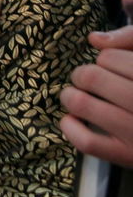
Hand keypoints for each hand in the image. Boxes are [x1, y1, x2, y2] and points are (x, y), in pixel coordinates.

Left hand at [61, 27, 132, 167]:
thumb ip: (131, 39)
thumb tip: (94, 39)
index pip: (110, 58)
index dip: (104, 59)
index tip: (110, 66)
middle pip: (92, 78)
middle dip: (82, 74)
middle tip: (86, 79)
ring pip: (83, 105)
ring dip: (70, 96)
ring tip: (73, 97)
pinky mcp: (128, 156)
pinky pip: (87, 142)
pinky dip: (69, 128)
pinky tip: (71, 120)